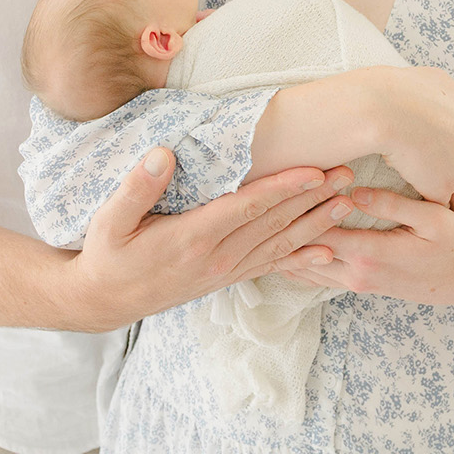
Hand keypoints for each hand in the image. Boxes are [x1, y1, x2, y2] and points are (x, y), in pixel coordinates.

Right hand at [68, 147, 357, 331]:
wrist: (105, 299)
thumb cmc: (107, 253)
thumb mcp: (109, 220)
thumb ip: (136, 188)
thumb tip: (163, 154)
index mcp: (193, 238)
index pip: (247, 207)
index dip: (283, 188)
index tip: (314, 170)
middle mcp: (217, 257)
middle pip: (275, 223)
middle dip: (314, 198)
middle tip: (348, 174)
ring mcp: (225, 271)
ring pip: (280, 244)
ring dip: (317, 223)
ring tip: (348, 203)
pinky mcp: (226, 278)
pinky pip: (271, 266)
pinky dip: (303, 258)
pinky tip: (329, 251)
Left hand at [273, 187, 453, 306]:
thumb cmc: (453, 244)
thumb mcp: (431, 218)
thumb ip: (391, 203)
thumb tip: (354, 189)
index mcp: (369, 254)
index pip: (318, 231)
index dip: (296, 208)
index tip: (275, 185)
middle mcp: (355, 273)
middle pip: (303, 252)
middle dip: (279, 229)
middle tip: (252, 202)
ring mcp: (355, 283)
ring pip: (305, 268)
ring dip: (284, 246)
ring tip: (258, 220)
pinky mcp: (358, 284)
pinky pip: (317, 275)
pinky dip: (297, 259)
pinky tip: (281, 242)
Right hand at [364, 67, 453, 215]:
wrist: (386, 106)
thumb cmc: (406, 90)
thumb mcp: (441, 84)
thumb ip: (451, 101)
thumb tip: (444, 99)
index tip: (445, 162)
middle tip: (435, 181)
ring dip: (446, 198)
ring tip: (429, 204)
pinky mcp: (443, 189)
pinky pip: (438, 206)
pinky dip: (426, 205)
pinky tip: (415, 204)